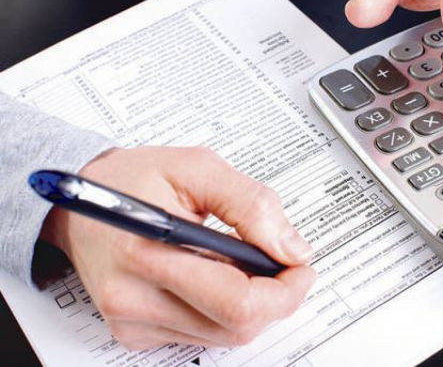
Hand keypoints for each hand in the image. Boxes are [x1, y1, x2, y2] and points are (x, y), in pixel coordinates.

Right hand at [40, 147, 315, 349]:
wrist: (81, 201)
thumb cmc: (134, 178)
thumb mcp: (198, 168)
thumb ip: (251, 205)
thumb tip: (291, 249)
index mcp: (148, 251)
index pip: (236, 302)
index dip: (284, 291)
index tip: (300, 268)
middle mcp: (134, 298)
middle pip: (236, 327)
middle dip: (276, 299)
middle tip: (285, 265)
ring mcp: (132, 320)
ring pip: (223, 335)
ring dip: (251, 303)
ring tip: (245, 262)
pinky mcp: (134, 332)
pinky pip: (201, 334)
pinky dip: (222, 309)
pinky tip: (215, 275)